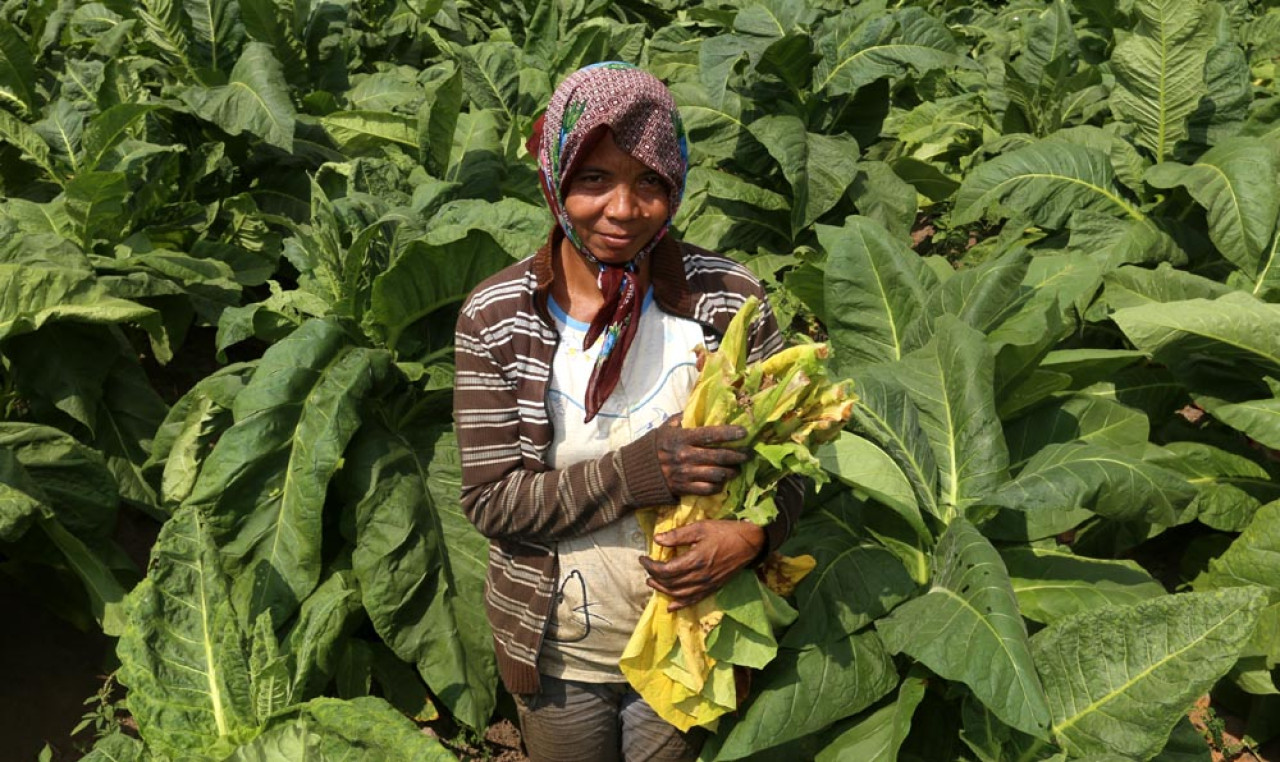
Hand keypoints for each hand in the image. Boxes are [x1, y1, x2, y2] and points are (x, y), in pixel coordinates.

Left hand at [639, 520, 765, 610]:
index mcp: (695, 561)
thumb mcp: (700, 528)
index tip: (643, 558)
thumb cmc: (725, 532)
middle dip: (654, 577)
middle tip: (647, 569)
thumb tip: (657, 539)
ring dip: (663, 591)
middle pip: (670, 583)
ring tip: (653, 583)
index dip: (651, 566)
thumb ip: (677, 535)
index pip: (666, 570)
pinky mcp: (713, 588)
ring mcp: (707, 585)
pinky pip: (694, 600)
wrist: (749, 543)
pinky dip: (680, 605)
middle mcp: (700, 577)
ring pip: (679, 595)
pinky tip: (671, 606)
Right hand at [654, 415, 748, 496]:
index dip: (729, 433)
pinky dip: (718, 486)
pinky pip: (708, 489)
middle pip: (719, 456)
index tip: (744, 432)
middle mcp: (685, 456)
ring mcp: (685, 474)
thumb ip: (681, 419)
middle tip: (748, 453)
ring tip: (737, 468)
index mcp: (681, 438)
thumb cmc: (652, 447)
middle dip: (738, 455)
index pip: (710, 434)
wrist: (634, 473)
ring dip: (731, 472)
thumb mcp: (664, 429)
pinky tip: (721, 481)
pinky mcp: (684, 488)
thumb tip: (696, 408)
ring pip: (717, 474)